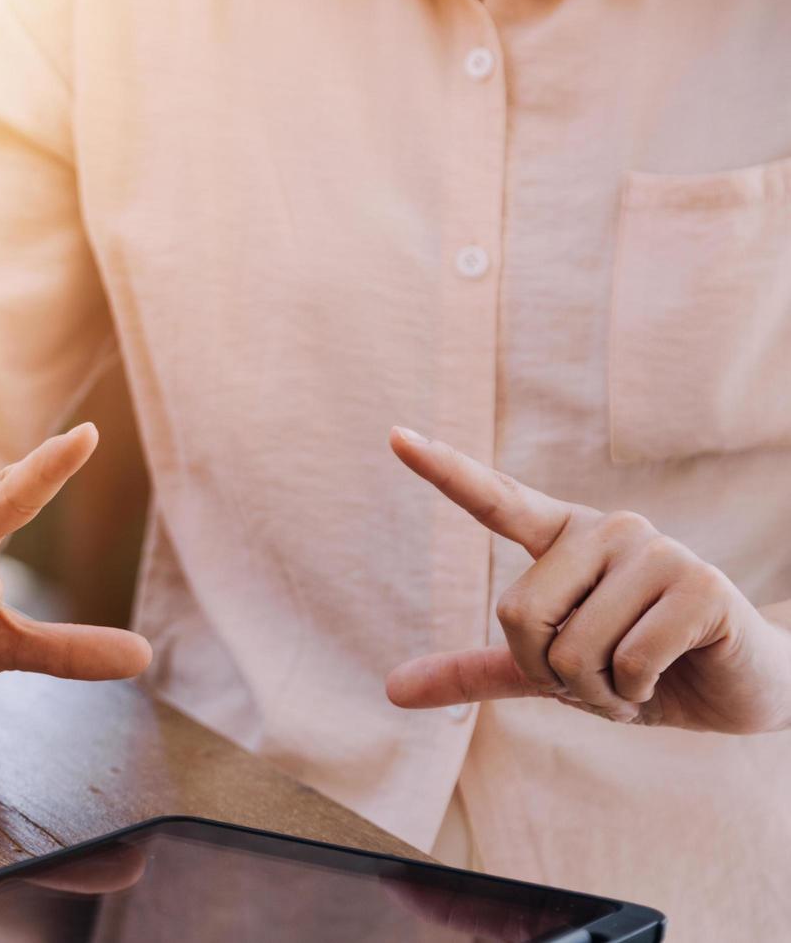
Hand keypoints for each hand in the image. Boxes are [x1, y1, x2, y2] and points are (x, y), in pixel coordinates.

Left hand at [385, 426, 790, 732]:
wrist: (737, 692)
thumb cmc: (637, 669)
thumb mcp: (548, 673)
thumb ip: (477, 671)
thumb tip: (392, 690)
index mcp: (564, 540)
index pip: (496, 500)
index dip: (443, 470)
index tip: (393, 435)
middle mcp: (607, 530)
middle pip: (519, 613)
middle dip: (551, 674)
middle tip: (598, 678)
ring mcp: (656, 551)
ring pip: (574, 650)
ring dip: (599, 693)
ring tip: (637, 679)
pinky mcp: (700, 585)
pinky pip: (628, 662)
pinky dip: (636, 694)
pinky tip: (668, 677)